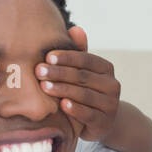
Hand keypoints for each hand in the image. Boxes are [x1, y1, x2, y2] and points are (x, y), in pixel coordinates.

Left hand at [37, 26, 121, 142]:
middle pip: (83, 76)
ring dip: (63, 89)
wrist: (101, 122)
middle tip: (39, 71)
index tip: (47, 57)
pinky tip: (62, 105)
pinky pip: (88, 114)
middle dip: (59, 73)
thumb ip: (79, 53)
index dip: (67, 57)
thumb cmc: (86, 91)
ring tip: (44, 86)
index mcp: (106, 69)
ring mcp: (110, 105)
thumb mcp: (83, 72)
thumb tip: (75, 28)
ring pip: (84, 95)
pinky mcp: (104, 123)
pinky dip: (75, 109)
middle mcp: (112, 85)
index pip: (86, 59)